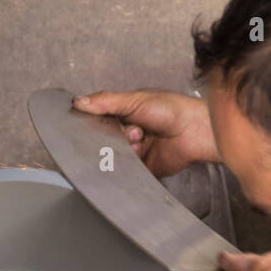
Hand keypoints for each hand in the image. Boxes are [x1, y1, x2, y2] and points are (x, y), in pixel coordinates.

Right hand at [72, 89, 218, 176]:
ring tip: (141, 138)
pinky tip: (141, 152)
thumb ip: (106, 101)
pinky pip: (126, 171)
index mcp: (122, 115)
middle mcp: (125, 134)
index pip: (97, 121)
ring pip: (114, 155)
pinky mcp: (140, 169)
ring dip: (125, 148)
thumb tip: (78, 101)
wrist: (193, 131)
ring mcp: (132, 152)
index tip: (94, 122)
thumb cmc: (171, 110)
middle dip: (115, 136)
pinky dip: (130, 164)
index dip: (95, 123)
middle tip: (132, 130)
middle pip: (103, 140)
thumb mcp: (134, 99)